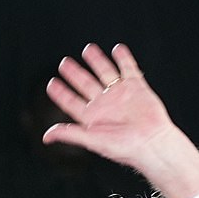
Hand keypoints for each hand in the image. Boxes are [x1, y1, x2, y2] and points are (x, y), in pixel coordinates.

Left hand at [44, 43, 198, 197]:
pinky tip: (117, 49)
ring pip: (105, 73)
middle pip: (86, 84)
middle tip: (64, 63)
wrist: (152, 144)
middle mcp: (105, 105)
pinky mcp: (137, 87)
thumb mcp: (92, 140)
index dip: (61, 93)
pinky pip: (128, 68)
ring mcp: (120, 94)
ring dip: (96, 61)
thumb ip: (70, 134)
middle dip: (75, 73)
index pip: (72, 102)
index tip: (51, 84)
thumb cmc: (125, 147)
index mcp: (93, 118)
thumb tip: (46, 136)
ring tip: (88, 50)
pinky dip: (123, 58)